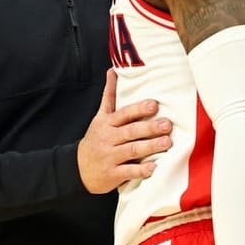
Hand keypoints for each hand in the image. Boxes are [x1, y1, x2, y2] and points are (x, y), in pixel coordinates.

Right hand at [77, 70, 171, 193]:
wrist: (77, 168)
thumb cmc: (95, 139)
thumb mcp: (100, 117)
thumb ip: (108, 95)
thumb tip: (112, 70)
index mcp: (107, 123)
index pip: (124, 114)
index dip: (138, 109)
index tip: (154, 104)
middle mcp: (108, 138)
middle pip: (130, 131)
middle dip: (149, 127)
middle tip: (167, 124)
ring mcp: (110, 156)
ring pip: (131, 150)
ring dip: (149, 146)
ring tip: (167, 142)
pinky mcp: (112, 174)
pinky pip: (128, 172)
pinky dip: (141, 170)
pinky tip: (154, 167)